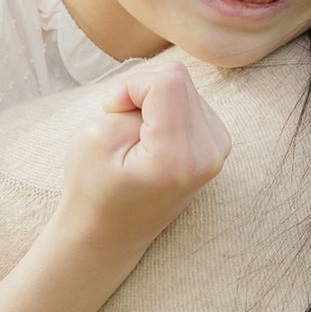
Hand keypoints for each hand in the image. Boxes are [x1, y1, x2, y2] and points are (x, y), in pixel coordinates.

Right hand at [56, 60, 231, 252]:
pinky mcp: (217, 145)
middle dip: (143, 92)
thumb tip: (167, 85)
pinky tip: (153, 138)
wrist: (108, 232)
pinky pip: (192, 99)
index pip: (168, 81)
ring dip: (154, 102)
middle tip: (124, 129)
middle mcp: (208, 154)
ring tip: (138, 138)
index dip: (131, 86)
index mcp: (178, 157)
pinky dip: (167, 109)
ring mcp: (218, 151)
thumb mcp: (96, 136)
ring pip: (185, 86)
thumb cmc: (92, 187)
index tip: (112, 114)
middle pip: (179, 78)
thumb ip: (132, 100)